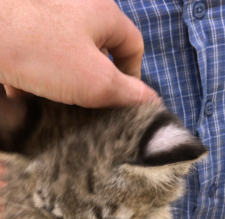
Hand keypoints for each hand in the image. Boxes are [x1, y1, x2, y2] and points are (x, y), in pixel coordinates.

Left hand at [0, 0, 158, 106]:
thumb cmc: (43, 52)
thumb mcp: (95, 80)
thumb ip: (127, 93)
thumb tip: (152, 101)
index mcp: (103, 14)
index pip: (133, 44)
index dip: (133, 76)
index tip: (120, 101)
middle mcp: (77, 8)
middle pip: (99, 52)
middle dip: (93, 84)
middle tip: (86, 107)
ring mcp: (47, 17)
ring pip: (67, 57)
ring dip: (63, 83)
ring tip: (52, 103)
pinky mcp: (23, 30)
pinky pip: (39, 55)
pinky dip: (36, 75)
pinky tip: (24, 93)